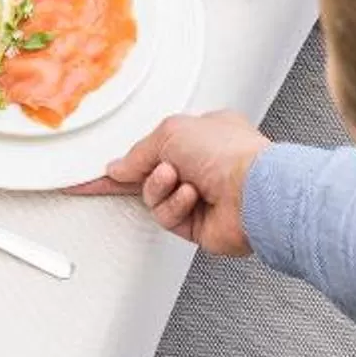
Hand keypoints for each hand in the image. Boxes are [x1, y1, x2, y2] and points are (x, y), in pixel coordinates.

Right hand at [74, 109, 269, 253]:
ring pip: (154, 197)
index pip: (155, 145)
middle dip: (144, 172)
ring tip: (178, 179)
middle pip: (151, 174)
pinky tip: (191, 197)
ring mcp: (200, 196)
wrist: (254, 192)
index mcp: (200, 134)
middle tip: (140, 170)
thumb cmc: (228, 153)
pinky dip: (174, 205)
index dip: (128, 155)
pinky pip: (166, 216)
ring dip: (160, 187)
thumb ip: (138, 152)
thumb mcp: (170, 132)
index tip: (101, 168)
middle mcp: (201, 166)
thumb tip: (117, 167)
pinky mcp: (196, 225)